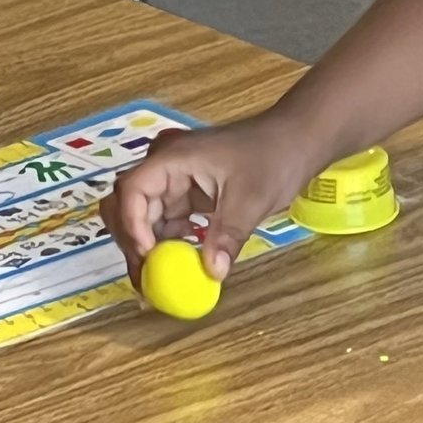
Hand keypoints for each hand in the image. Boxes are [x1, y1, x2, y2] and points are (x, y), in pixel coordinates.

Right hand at [99, 114, 317, 287]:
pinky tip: (177, 264)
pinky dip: (165, 244)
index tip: (149, 257)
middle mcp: (164, 166)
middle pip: (126, 205)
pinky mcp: (184, 192)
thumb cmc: (274, 157)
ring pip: (141, 217)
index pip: (132, 190)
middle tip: (145, 279)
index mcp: (172, 158)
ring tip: (156, 282)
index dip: (133, 226)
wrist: (296, 140)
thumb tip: (212, 273)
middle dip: (131, 242)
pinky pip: (163, 221)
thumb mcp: (251, 200)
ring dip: (146, 248)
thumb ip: (228, 236)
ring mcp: (172, 179)